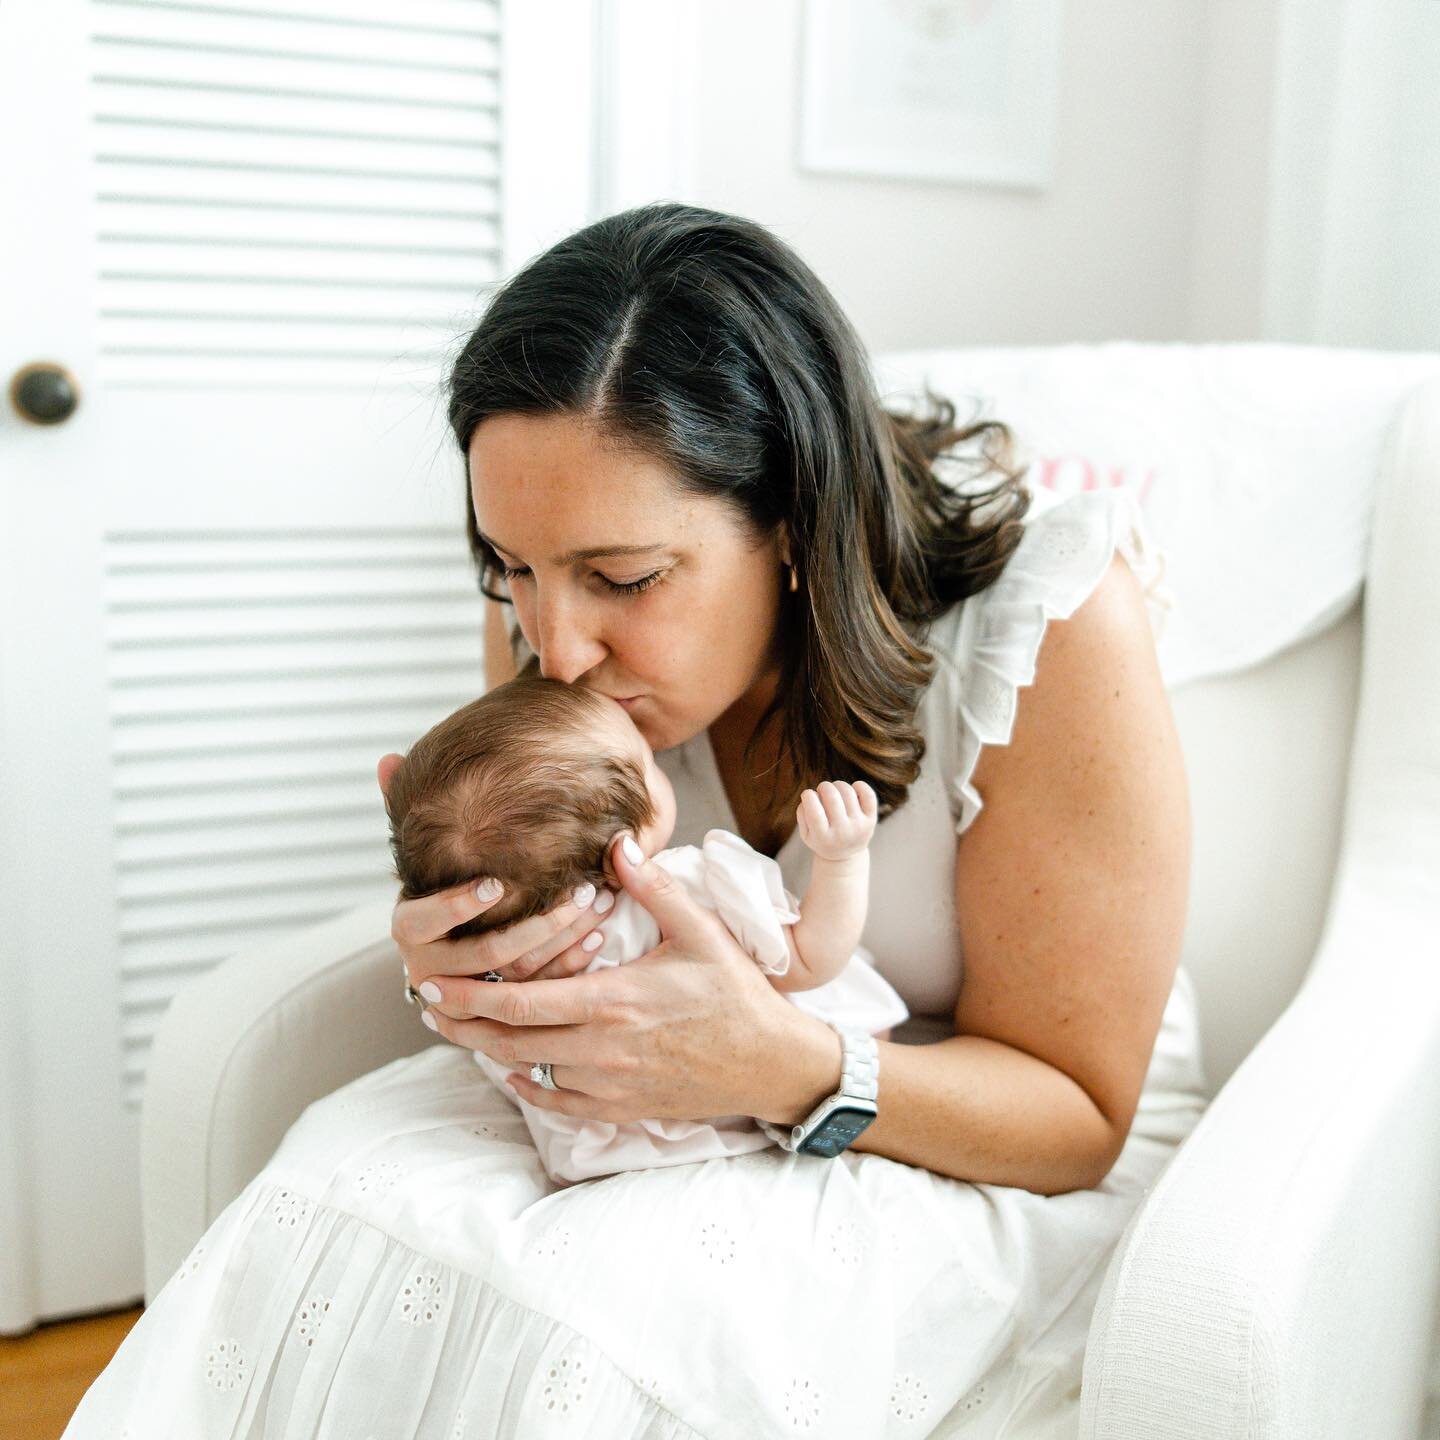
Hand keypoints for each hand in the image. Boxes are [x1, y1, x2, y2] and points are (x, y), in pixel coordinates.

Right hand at [378, 753, 614, 1004]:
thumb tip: (388, 760)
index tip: (497, 883)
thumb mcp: (425, 846)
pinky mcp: (503, 1005)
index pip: (428, 919)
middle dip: (536, 923)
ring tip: (598, 902)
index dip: (459, 904)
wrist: (455, 944)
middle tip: (579, 891)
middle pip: (485, 954)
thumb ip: (404, 805)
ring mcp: (470, 993)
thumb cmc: (443, 878)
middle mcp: (432, 967)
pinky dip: (571, 963)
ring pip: (519, 975)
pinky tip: (600, 934)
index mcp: (410, 927)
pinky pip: (541, 991)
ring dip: (563, 939)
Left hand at [410, 829, 840, 1123]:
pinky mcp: (623, 1107)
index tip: (432, 982)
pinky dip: (527, 1088)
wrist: (772, 1063)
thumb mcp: (699, 932)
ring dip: (489, 1051)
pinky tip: (512, 1071)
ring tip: (459, 1029)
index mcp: (613, 1001)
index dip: (469, 994)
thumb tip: (618, 845)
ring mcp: (610, 1084)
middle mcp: (602, 1049)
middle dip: (462, 1022)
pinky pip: (558, 1105)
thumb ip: (654, 888)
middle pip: (510, 1041)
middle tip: (426, 1003)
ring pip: (529, 1073)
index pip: (521, 1002)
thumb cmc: (737, 994)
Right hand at [795, 780, 876, 860]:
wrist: (845, 856)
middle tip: (822, 790)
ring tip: (835, 792)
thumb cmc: (821, 839)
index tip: (808, 795)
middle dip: (823, 786)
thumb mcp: (806, 833)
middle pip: (832, 796)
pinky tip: (852, 790)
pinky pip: (868, 794)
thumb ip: (802, 813)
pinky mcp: (871, 819)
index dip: (808, 795)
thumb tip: (811, 795)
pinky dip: (859, 786)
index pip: (814, 810)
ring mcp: (859, 826)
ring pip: (848, 792)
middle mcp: (842, 832)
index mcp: (823, 838)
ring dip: (838, 785)